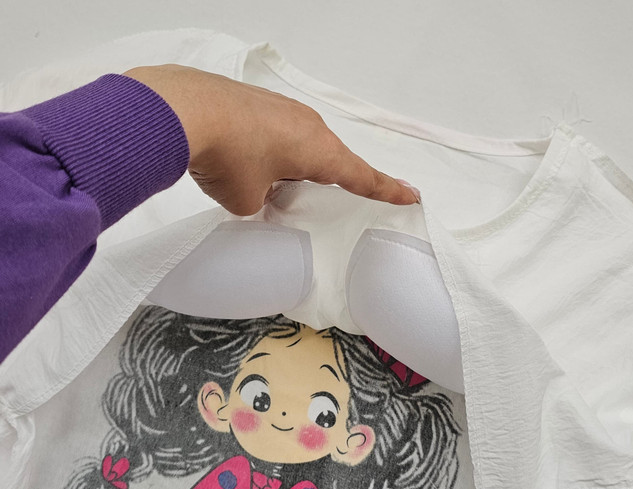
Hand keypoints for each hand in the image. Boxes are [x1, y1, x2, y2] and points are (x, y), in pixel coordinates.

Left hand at [123, 64, 419, 215]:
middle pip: (327, 160)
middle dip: (326, 182)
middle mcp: (306, 124)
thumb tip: (255, 192)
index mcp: (318, 150)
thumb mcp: (249, 201)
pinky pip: (274, 133)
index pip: (360, 177)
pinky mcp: (254, 103)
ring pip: (299, 145)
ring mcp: (280, 109)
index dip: (385, 191)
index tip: (410, 195)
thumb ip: (262, 202)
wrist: (183, 112)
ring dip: (292, 167)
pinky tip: (247, 163)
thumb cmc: (227, 158)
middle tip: (332, 202)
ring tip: (271, 187)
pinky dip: (269, 152)